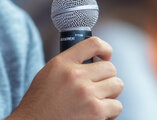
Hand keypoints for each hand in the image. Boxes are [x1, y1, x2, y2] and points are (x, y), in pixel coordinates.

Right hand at [8, 37, 122, 119]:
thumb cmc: (40, 103)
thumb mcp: (48, 74)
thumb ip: (68, 64)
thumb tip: (93, 60)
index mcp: (62, 63)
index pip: (94, 43)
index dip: (105, 50)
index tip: (106, 57)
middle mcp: (74, 75)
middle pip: (110, 68)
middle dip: (107, 78)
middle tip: (98, 87)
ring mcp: (86, 93)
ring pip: (117, 85)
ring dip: (110, 94)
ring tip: (98, 100)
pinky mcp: (95, 111)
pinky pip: (117, 106)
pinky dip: (111, 111)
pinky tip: (99, 114)